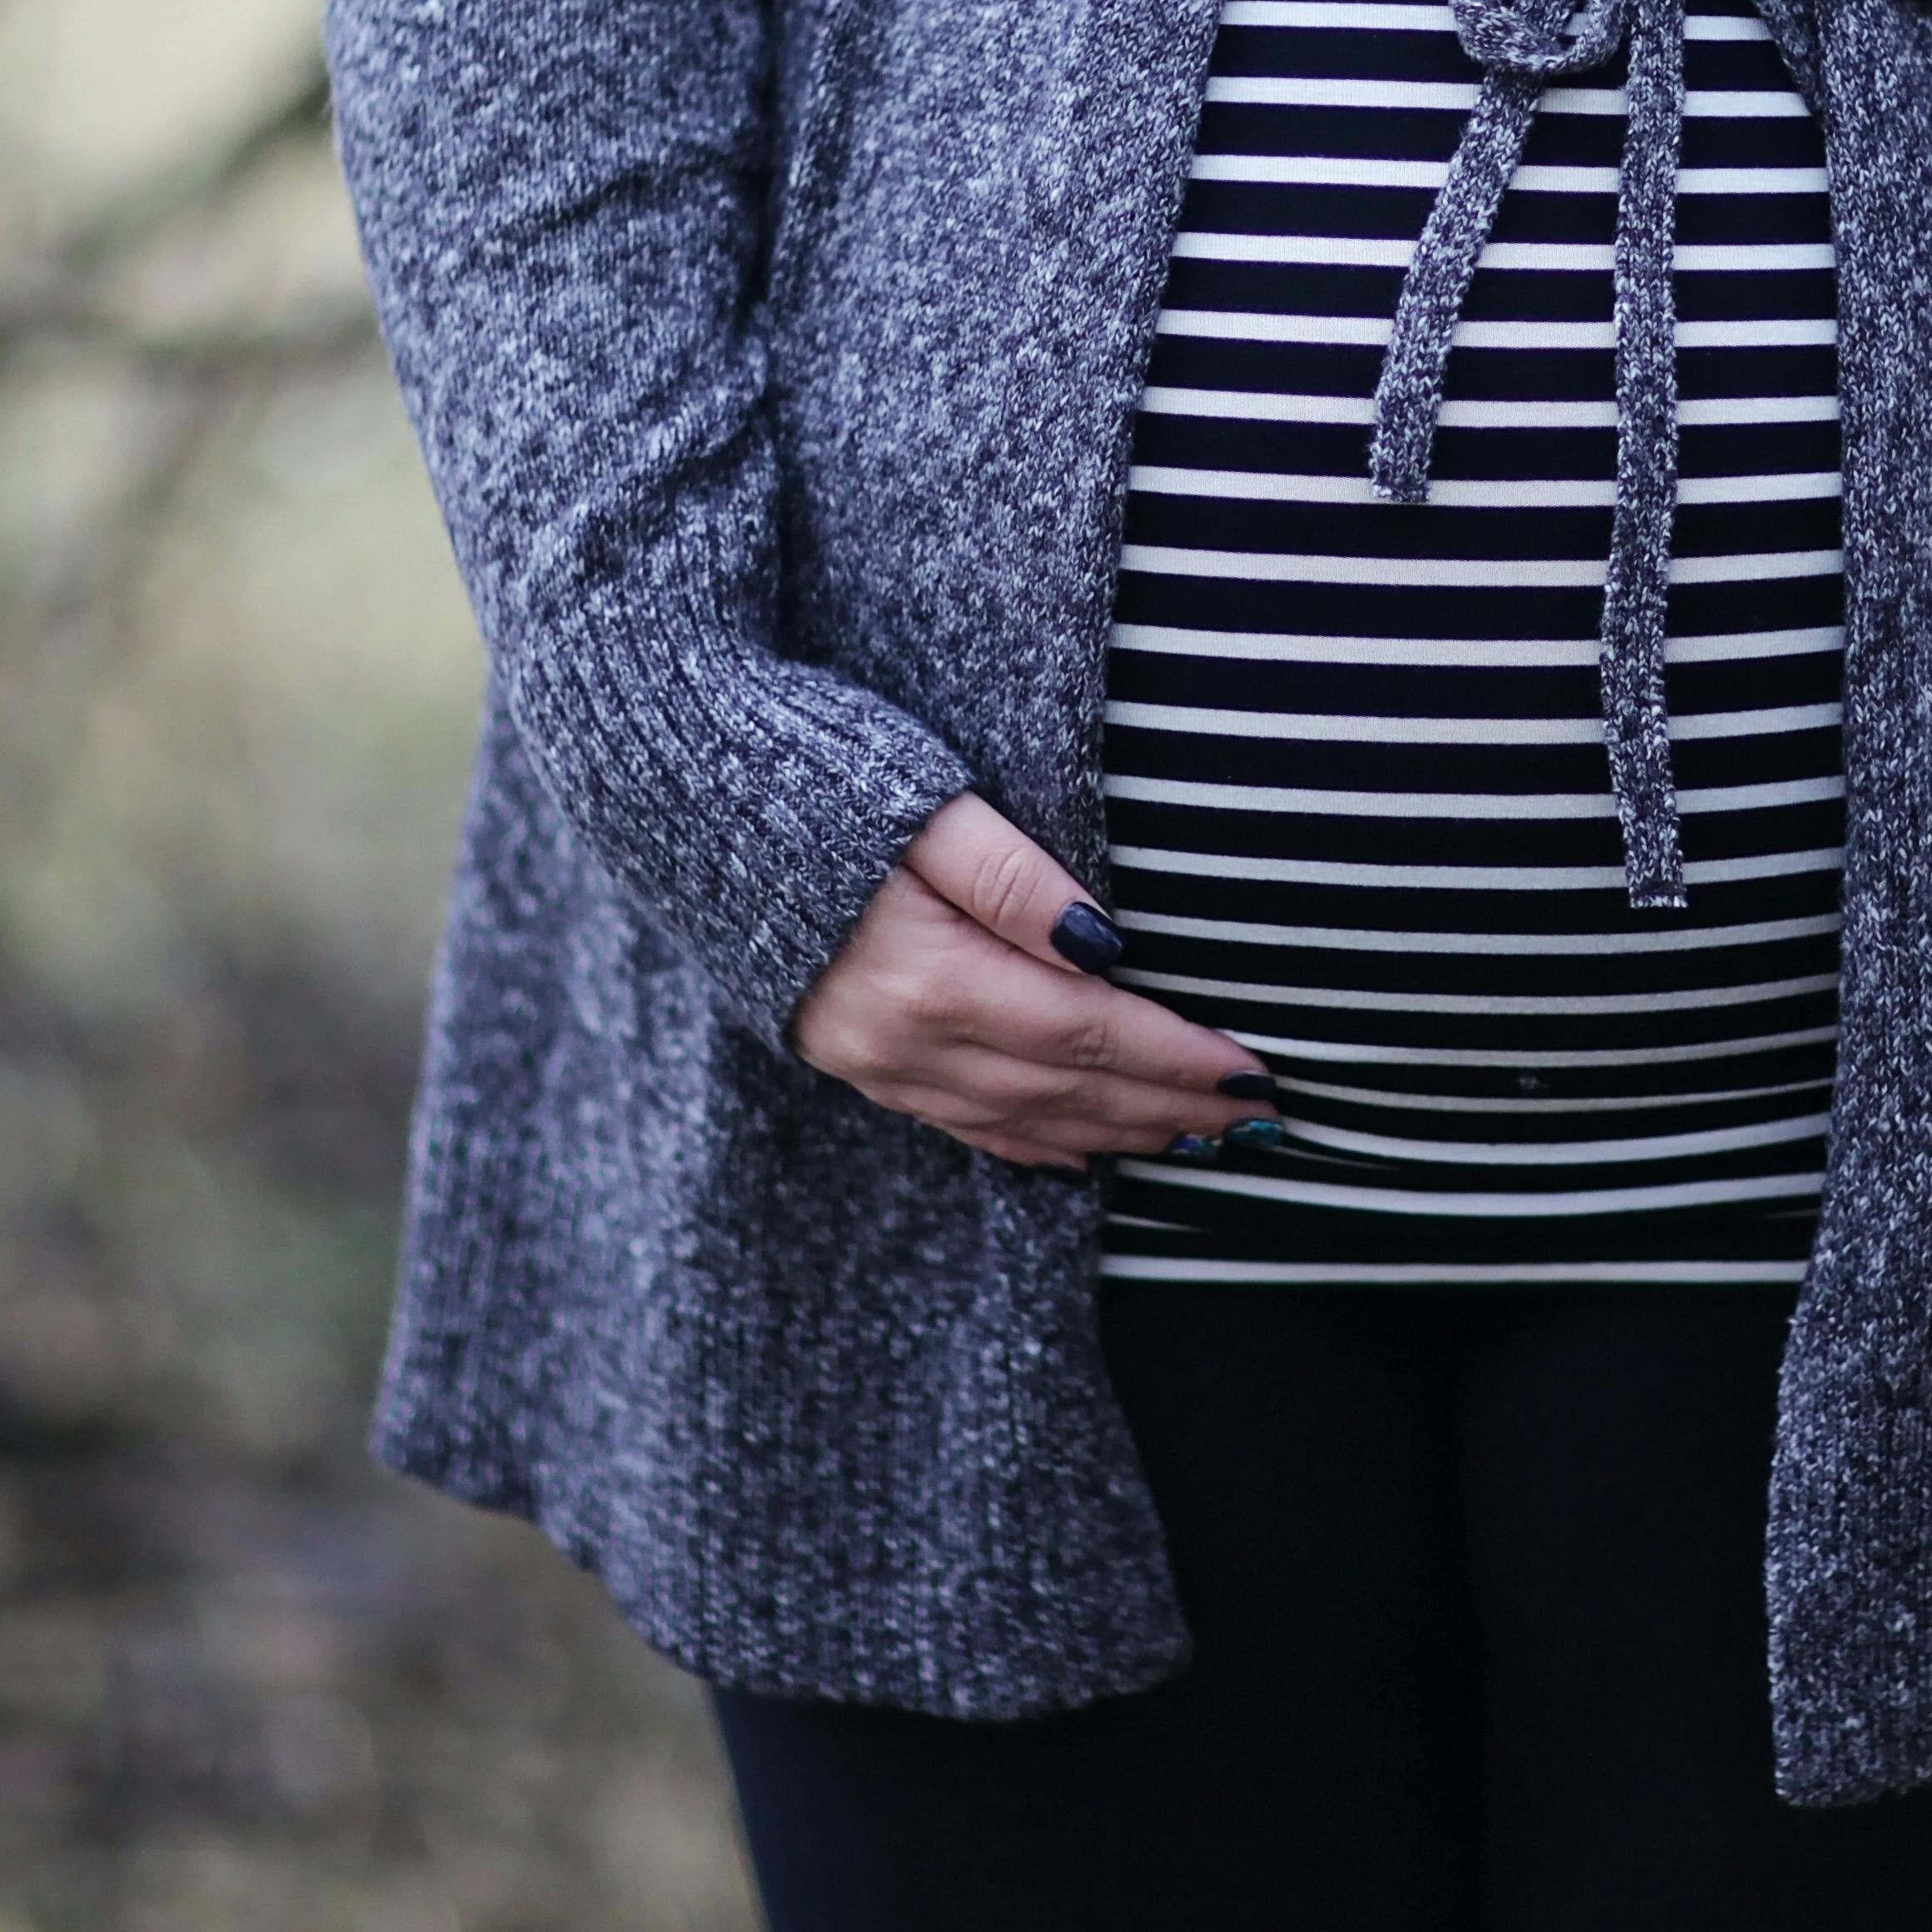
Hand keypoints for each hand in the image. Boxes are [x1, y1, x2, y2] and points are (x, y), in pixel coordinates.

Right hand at [791, 792, 1279, 1170]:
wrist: (676, 793)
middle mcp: (905, 1042)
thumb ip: (1017, 877)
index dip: (1179, 1058)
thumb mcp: (926, 802)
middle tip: (1256, 1120)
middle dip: (1168, 1107)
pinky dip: (1033, 1145)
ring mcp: (874, 1062)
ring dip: (1115, 1132)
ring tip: (1194, 1137)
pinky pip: (962, 1124)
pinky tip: (1080, 1154)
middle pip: (1068, 1090)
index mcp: (933, 979)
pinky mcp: (853, 1059)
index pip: (1091, 1033)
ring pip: (1021, 1120)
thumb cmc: (812, 778)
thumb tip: (1106, 944)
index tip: (1256, 1073)